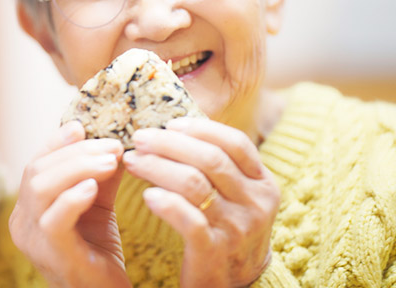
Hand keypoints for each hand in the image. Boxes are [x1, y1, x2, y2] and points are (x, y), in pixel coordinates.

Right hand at [8, 122, 129, 287]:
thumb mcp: (98, 205)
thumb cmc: (99, 252)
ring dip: (78, 167)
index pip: (35, 164)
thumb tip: (112, 141)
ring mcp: (32, 240)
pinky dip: (73, 197)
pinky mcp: (52, 255)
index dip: (56, 142)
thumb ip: (99, 174)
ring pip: (41, 188)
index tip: (81, 127)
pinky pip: (53, 220)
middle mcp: (22, 223)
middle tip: (111, 145)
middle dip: (75, 152)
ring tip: (110, 161)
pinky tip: (94, 187)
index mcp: (28, 208)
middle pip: (37, 171)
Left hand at [122, 118, 278, 287]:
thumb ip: (219, 165)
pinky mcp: (215, 252)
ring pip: (194, 184)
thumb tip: (176, 127)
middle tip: (140, 138)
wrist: (239, 286)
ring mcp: (237, 229)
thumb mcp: (238, 195)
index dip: (201, 128)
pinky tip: (147, 195)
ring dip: (157, 167)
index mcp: (263, 183)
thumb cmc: (229, 229)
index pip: (236, 143)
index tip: (170, 123)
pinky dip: (166, 203)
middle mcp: (255, 204)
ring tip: (132, 161)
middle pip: (210, 159)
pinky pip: (189, 221)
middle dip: (169, 144)